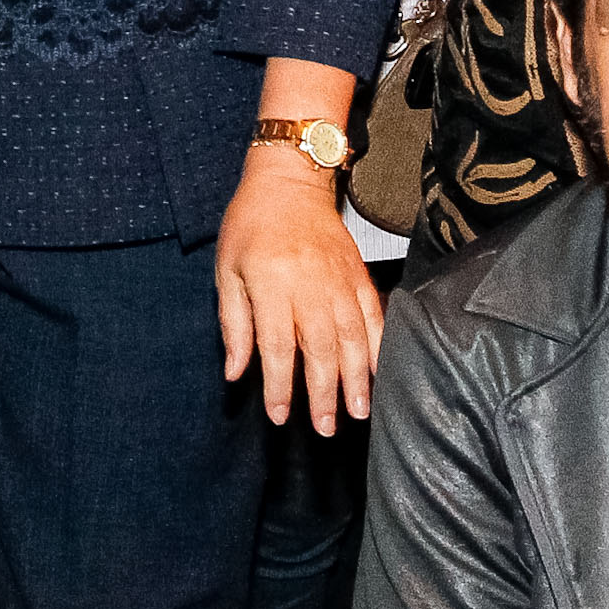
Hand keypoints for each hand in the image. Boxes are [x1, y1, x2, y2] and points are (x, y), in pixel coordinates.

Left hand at [215, 149, 384, 433]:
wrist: (290, 180)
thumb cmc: (251, 225)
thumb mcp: (227, 271)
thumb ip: (234, 323)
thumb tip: (236, 372)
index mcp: (272, 284)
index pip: (277, 346)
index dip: (279, 386)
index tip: (280, 416)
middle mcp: (310, 286)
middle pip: (321, 349)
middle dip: (324, 393)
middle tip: (326, 428)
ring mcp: (340, 281)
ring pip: (352, 338)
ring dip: (357, 379)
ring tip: (359, 411)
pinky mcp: (360, 275)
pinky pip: (374, 316)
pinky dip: (380, 346)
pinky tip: (381, 372)